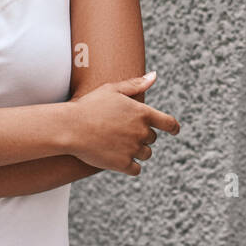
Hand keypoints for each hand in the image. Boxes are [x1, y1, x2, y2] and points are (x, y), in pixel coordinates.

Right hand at [65, 73, 179, 174]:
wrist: (70, 127)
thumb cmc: (90, 105)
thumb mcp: (112, 89)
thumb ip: (136, 84)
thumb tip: (154, 75)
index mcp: (143, 113)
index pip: (169, 123)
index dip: (173, 127)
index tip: (175, 131)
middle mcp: (141, 131)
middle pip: (152, 139)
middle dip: (142, 137)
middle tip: (122, 133)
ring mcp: (133, 149)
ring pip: (145, 154)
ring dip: (137, 152)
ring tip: (117, 145)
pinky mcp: (123, 164)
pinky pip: (136, 169)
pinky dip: (130, 166)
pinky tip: (119, 160)